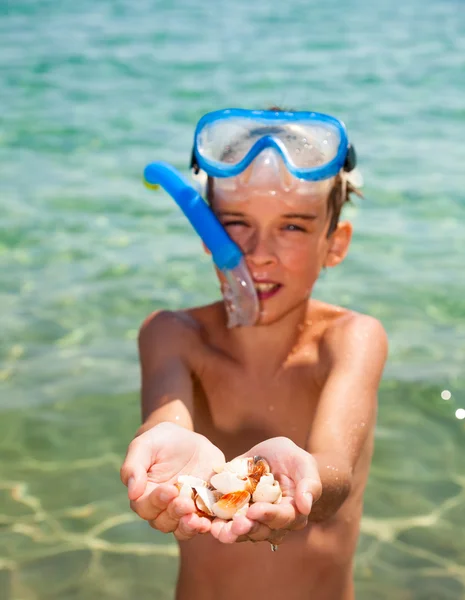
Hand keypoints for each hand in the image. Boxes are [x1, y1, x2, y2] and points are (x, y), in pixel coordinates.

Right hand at [120, 422, 224, 540]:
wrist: (187, 439)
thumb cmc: (160, 441)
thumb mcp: (144, 445)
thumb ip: (133, 466)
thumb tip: (131, 492)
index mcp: (144, 495)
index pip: (146, 506)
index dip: (157, 501)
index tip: (170, 489)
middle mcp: (163, 509)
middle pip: (164, 521)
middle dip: (175, 513)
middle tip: (186, 503)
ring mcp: (184, 511)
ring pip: (182, 529)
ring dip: (189, 527)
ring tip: (198, 520)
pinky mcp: (204, 508)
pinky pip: (204, 524)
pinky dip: (207, 526)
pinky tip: (211, 523)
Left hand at [210, 437, 321, 544]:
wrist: (276, 460)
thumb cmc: (293, 460)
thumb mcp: (302, 463)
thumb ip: (309, 483)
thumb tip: (306, 506)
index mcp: (292, 512)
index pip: (282, 518)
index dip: (269, 515)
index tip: (256, 510)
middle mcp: (272, 522)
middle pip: (261, 530)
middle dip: (248, 527)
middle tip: (236, 524)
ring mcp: (253, 520)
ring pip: (243, 532)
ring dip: (230, 533)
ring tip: (218, 530)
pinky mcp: (235, 513)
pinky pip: (226, 523)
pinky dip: (216, 524)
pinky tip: (206, 523)